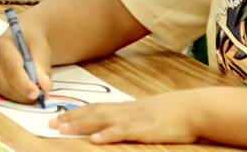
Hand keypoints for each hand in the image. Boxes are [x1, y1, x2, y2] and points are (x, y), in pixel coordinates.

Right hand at [0, 18, 53, 102]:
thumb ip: (43, 65)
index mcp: (2, 46)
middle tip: (43, 94)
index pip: (11, 69)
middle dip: (26, 93)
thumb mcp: (40, 46)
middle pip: (7, 85)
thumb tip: (46, 86)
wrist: (21, 38)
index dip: (24, 84)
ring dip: (24, 96)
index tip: (37, 93)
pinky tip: (26, 87)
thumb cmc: (30, 40)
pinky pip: (4, 95)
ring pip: (6, 93)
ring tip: (37, 88)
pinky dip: (18, 95)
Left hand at [49, 89, 203, 143]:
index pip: (95, 107)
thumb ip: (129, 116)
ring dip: (82, 124)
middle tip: (51, 124)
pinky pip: (125, 132)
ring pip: (104, 119)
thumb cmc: (173, 113)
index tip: (57, 117)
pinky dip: (110, 134)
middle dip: (71, 118)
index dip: (75, 112)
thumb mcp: (147, 113)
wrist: (195, 108)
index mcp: (126, 107)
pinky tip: (97, 139)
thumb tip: (111, 123)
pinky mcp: (147, 129)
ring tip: (64, 128)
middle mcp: (127, 110)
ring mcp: (136, 118)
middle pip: (94, 112)